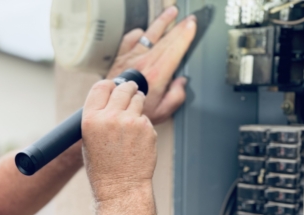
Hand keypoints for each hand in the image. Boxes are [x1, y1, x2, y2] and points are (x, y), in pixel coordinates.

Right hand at [81, 80, 156, 201]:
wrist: (121, 186)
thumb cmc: (103, 167)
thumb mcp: (89, 139)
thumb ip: (99, 116)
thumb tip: (113, 97)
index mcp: (91, 119)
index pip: (101, 87)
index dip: (109, 86)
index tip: (114, 88)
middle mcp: (110, 117)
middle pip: (123, 89)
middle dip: (128, 89)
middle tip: (131, 92)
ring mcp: (131, 122)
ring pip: (138, 99)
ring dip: (137, 103)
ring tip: (132, 121)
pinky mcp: (147, 128)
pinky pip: (146, 117)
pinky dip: (143, 123)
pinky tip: (137, 139)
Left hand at [107, 7, 196, 124]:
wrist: (111, 113)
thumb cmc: (136, 113)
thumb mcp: (163, 112)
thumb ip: (176, 97)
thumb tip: (181, 83)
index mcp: (157, 75)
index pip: (175, 49)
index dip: (185, 35)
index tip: (192, 26)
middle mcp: (144, 63)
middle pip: (165, 39)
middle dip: (179, 27)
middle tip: (189, 19)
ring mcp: (130, 58)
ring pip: (149, 35)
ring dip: (162, 22)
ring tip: (171, 12)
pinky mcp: (119, 58)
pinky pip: (129, 39)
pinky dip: (138, 34)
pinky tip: (143, 32)